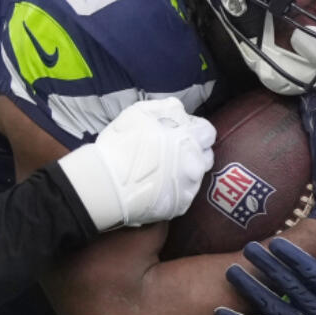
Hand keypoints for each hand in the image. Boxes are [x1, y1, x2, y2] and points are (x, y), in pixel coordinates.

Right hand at [57, 98, 214, 230]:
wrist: (107, 182)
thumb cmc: (121, 143)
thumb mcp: (141, 111)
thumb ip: (167, 108)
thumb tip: (179, 111)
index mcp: (190, 136)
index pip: (207, 132)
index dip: (194, 132)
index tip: (180, 135)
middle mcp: (196, 162)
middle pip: (205, 156)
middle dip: (193, 153)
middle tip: (172, 155)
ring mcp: (189, 186)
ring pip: (195, 177)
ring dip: (184, 174)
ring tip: (162, 174)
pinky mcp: (181, 206)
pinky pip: (183, 197)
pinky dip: (174, 192)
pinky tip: (157, 189)